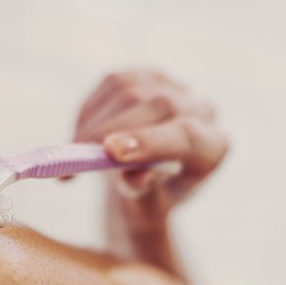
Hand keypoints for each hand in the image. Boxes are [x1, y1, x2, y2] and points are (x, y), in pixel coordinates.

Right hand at [74, 70, 228, 230]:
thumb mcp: (146, 208)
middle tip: (75, 157)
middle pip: (159, 106)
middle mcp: (202, 111)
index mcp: (212, 148)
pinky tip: (80, 137)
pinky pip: (113, 83)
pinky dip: (89, 111)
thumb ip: (142, 193)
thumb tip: (134, 176)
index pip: (186, 137)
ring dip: (93, 123)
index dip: (149, 140)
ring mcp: (176, 87)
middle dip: (110, 129)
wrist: (146, 183)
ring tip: (73, 155)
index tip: (111, 151)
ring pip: (130, 90)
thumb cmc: (149, 200)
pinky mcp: (148, 76)